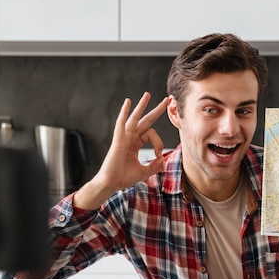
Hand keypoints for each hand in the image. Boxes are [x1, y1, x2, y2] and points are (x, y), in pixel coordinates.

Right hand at [74, 92, 169, 208]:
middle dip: (156, 111)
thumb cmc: (123, 178)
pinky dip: (124, 113)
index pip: (151, 135)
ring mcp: (123, 138)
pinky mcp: (118, 141)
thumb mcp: (143, 172)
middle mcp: (130, 138)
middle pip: (145, 121)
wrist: (111, 184)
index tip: (159, 155)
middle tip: (166, 100)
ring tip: (148, 95)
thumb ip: (154, 166)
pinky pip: (121, 124)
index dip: (159, 143)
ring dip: (141, 106)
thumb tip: (163, 160)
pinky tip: (127, 102)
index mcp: (135, 144)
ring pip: (134, 119)